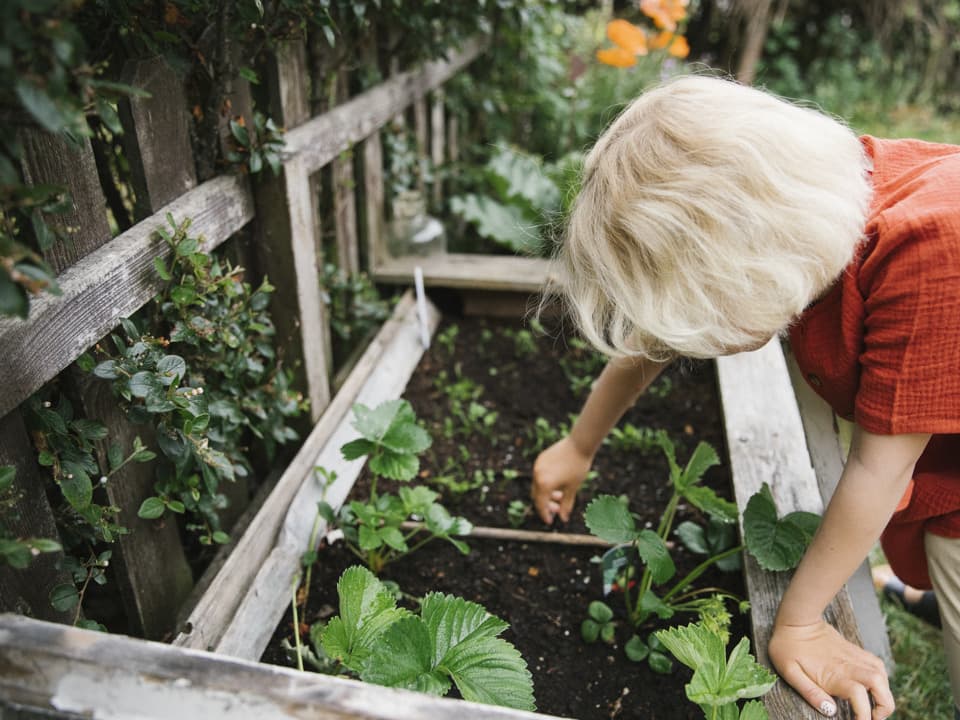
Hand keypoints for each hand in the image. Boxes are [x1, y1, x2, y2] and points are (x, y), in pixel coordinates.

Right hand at [531, 437, 592, 523]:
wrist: (579, 444)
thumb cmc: (578, 467)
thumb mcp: (572, 488)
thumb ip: (566, 504)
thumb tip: (563, 519)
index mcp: (545, 484)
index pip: (541, 504)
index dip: (545, 514)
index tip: (550, 521)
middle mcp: (537, 475)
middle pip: (537, 495)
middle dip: (545, 504)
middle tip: (557, 509)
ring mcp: (538, 466)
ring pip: (538, 485)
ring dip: (546, 493)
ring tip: (559, 495)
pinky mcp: (541, 459)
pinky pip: (539, 475)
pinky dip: (545, 483)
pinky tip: (557, 484)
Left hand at [768, 619, 893, 719]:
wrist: (796, 620)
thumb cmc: (788, 646)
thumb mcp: (790, 672)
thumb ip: (810, 692)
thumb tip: (830, 711)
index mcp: (834, 674)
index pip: (859, 696)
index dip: (864, 715)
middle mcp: (849, 665)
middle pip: (880, 685)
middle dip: (884, 706)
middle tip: (874, 718)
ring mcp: (854, 657)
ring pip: (882, 674)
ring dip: (885, 692)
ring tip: (875, 705)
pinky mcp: (854, 650)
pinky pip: (876, 664)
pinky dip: (881, 678)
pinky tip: (872, 686)